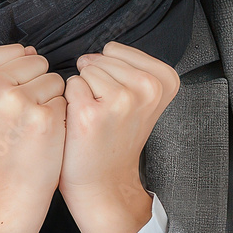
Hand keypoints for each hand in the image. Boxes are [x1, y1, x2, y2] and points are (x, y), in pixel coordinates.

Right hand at [0, 43, 65, 232]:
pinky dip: (60, 115)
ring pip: (54, 78)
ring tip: (29, 124)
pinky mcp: (41, 117)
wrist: (8, 186)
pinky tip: (43, 134)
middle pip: (36, 61)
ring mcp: (13, 100)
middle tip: (16, 117)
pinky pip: (65, 98)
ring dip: (48, 100)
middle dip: (34, 86)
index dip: (16, 78)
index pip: (16, 50)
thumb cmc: (1, 138)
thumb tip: (30, 50)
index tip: (2, 104)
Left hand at [58, 40, 180, 213]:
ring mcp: (119, 101)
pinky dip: (69, 102)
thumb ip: (129, 66)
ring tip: (96, 118)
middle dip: (96, 82)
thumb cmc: (116, 136)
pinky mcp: (90, 113)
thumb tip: (93, 54)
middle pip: (99, 58)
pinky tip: (81, 124)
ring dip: (83, 92)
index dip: (109, 75)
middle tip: (106, 114)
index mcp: (164, 82)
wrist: (104, 182)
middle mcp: (146, 89)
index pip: (115, 50)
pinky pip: (70, 85)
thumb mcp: (141, 99)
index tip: (120, 103)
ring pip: (85, 71)